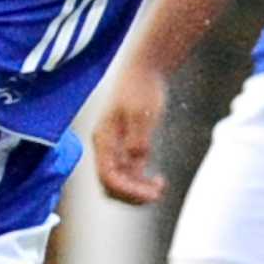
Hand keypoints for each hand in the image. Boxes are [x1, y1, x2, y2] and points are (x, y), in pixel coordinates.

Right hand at [91, 63, 168, 204]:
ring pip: (118, 181)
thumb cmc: (142, 88)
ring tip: (159, 188)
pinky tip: (157, 180)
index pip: (108, 177)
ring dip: (136, 190)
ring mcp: (114, 147)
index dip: (128, 190)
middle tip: (157, 194)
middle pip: (109, 184)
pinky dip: (139, 181)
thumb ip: (137, 140)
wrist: (144, 69)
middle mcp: (105, 147)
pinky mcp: (125, 145)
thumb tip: (135, 164)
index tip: (152, 194)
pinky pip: (127, 172)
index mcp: (104, 140)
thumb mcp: (142, 114)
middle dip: (131, 195)